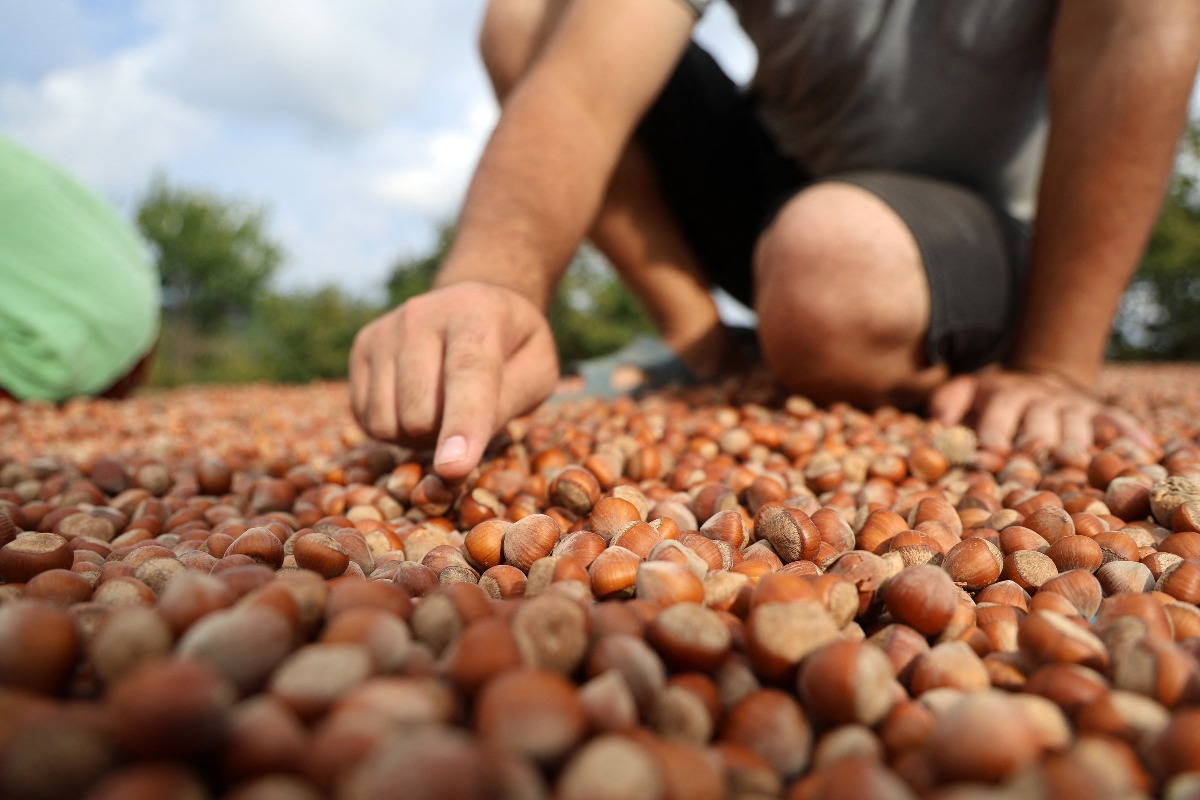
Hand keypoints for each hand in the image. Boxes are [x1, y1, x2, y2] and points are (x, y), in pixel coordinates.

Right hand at [350, 282, 558, 479]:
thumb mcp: (537, 371)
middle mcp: (421, 315)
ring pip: (389, 423)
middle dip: (446, 437)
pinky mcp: (362, 347)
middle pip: (421, 413)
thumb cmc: (514, 348)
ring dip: (418, 437)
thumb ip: (506, 405)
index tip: (453, 469)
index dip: (462, 425)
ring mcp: (385, 331)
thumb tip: (458, 455)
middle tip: (469, 418)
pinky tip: (415, 404)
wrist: (474, 303)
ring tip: (442, 409)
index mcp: (476, 313)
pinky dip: (394, 430)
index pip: (467, 374)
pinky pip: (367, 421)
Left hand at [928, 366, 1154, 453]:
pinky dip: (1130, 434)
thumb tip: (938, 421)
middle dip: (1040, 442)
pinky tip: (1145, 450)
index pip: (1001, 409)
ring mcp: (1073, 405)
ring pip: (1077, 425)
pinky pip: (1118, 422)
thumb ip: (949, 399)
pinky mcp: (1100, 412)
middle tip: (1038, 464)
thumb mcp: (968, 390)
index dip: (996, 428)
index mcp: (1006, 393)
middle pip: (1041, 420)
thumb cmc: (994, 399)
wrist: (1039, 379)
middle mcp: (1041, 398)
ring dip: (1079, 444)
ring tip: (1080, 465)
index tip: (990, 451)